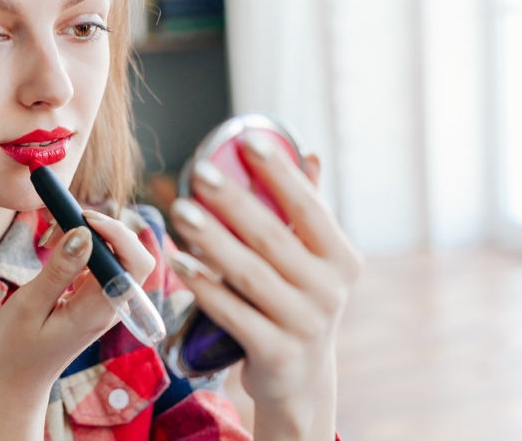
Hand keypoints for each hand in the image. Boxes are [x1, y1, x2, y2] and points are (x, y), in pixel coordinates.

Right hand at [0, 211, 154, 439]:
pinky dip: (83, 247)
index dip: (117, 232)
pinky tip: (55, 248)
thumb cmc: (16, 349)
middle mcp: (110, 306)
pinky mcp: (95, 299)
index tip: (82, 216)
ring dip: (91, 235)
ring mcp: (105, 304)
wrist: (17, 383)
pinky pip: (101, 263)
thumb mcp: (29, 306)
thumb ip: (58, 270)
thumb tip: (84, 232)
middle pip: (132, 255)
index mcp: (98, 311)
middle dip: (105, 228)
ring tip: (50, 238)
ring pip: (117, 255)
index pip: (133, 263)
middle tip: (65, 221)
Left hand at [168, 134, 362, 438]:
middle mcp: (329, 291)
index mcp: (342, 260)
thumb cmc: (300, 304)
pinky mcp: (276, 352)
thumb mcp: (314, 262)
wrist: (302, 380)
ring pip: (249, 274)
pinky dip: (204, 285)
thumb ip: (308, 211)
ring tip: (181, 210)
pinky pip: (232, 312)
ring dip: (212, 240)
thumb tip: (306, 153)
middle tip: (199, 171)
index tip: (250, 141)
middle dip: (233, 201)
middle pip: (273, 237)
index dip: (280, 173)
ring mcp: (304, 325)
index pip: (310, 207)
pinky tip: (179, 261)